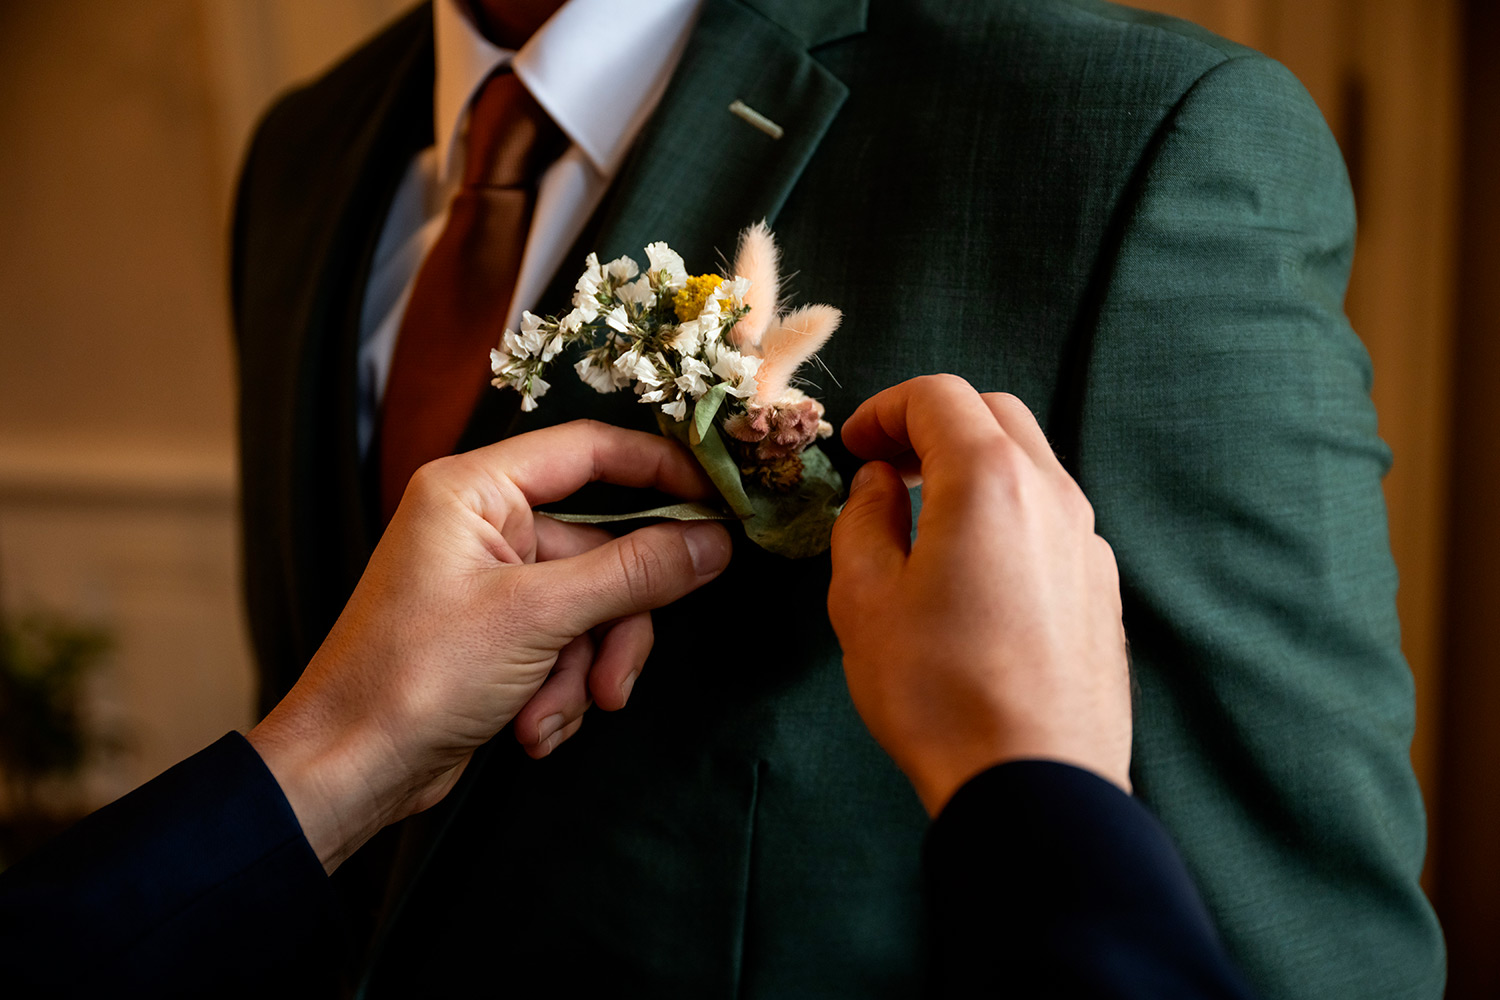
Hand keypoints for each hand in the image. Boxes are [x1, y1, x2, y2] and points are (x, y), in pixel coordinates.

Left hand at [248, 421, 731, 870]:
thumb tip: (714, 541)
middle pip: (602, 548)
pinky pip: (567, 645)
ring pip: (592, 607)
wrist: (350, 769)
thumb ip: (634, 572)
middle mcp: (485, 524)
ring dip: (586, 669)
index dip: (660, 472)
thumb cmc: (415, 676)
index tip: (717, 505)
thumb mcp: (538, 617)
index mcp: (476, 489)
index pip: (590, 451)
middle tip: (615, 679)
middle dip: (613, 625)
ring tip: (554, 715)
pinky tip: (532, 728)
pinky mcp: (498, 634)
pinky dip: (561, 690)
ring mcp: (493, 582)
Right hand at [829, 375, 1129, 815]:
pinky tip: (976, 567)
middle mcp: (1052, 493)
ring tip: (927, 513)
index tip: (853, 446)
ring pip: (1032, 464)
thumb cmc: (937, 691)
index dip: (885, 408)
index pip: (938, 397)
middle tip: (887, 464)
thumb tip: (881, 484)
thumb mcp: (864, 600)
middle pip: (995, 414)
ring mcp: (1088, 540)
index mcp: (989, 480)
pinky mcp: (1102, 587)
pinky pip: (1052, 518)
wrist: (1035, 783)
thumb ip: (863, 519)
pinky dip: (1008, 510)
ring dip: (976, 464)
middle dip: (935, 423)